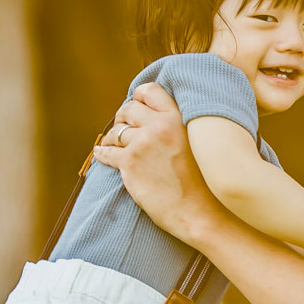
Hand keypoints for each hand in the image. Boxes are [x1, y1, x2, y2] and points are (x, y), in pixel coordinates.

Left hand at [92, 83, 219, 243]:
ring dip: (113, 137)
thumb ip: (179, 125)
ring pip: (116, 130)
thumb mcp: (197, 143)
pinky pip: (106, 152)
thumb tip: (156, 117)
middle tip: (123, 127)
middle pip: (129, 108)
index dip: (139, 97)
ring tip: (113, 144)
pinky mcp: (129, 163)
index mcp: (179, 117)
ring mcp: (143, 143)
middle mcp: (160, 126)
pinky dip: (102, 153)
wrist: (198, 212)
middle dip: (123, 117)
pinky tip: (101, 154)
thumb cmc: (201, 182)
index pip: (150, 91)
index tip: (136, 106)